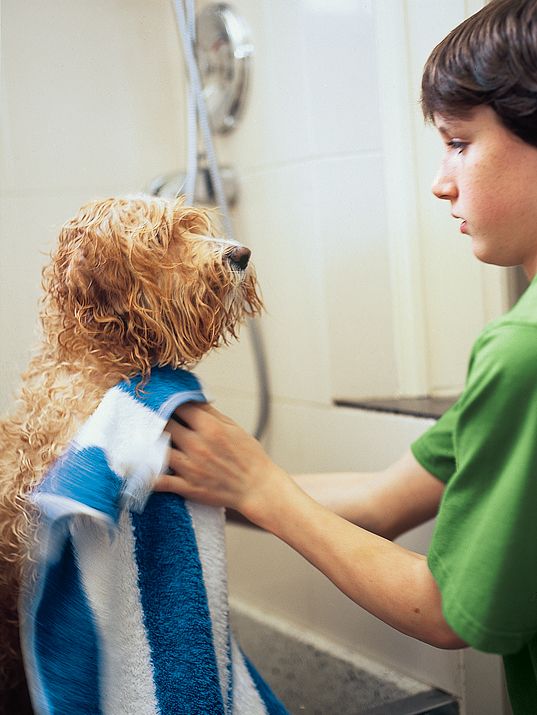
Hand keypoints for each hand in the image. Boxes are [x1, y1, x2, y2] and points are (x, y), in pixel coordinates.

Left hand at [155, 403, 289, 524]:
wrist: (257, 488)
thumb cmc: (249, 457)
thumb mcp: (233, 427)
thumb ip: (210, 412)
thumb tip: (192, 398)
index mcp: (210, 428)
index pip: (180, 407)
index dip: (169, 401)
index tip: (163, 400)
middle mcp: (198, 446)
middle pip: (165, 425)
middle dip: (157, 419)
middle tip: (150, 417)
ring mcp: (191, 468)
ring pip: (158, 450)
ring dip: (150, 443)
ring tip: (144, 438)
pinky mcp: (188, 487)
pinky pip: (160, 482)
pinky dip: (148, 475)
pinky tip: (141, 467)